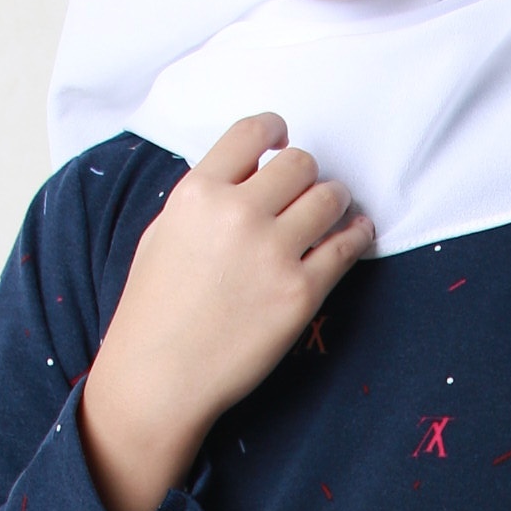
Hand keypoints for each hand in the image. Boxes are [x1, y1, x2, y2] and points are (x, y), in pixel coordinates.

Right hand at [78, 113, 372, 510]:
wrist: (159, 378)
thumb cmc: (154, 311)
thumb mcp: (163, 234)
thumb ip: (205, 199)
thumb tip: (247, 177)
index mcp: (198, 193)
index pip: (252, 133)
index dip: (275, 132)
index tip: (282, 141)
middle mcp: (238, 214)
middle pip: (299, 163)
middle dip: (304, 174)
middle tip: (302, 192)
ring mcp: (273, 253)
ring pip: (330, 196)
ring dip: (334, 201)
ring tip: (330, 213)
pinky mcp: (301, 292)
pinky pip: (347, 246)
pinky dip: (356, 234)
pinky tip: (354, 233)